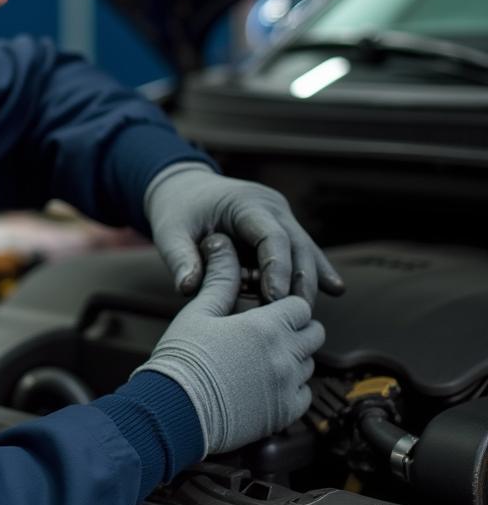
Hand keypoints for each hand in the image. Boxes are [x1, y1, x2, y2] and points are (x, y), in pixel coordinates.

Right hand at [138, 234, 324, 454]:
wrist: (175, 410)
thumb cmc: (183, 359)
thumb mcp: (199, 311)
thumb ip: (221, 279)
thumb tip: (222, 243)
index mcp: (266, 326)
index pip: (300, 306)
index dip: (285, 304)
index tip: (269, 308)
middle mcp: (285, 356)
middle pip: (315, 334)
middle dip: (297, 328)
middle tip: (270, 330)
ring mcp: (287, 387)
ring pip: (310, 364)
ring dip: (294, 357)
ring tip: (263, 357)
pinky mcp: (284, 415)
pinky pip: (304, 395)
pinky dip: (292, 387)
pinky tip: (266, 383)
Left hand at [144, 164, 344, 303]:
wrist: (184, 189)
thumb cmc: (177, 210)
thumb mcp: (170, 232)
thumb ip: (180, 259)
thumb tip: (187, 289)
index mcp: (246, 203)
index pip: (272, 236)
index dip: (278, 268)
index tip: (276, 299)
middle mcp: (271, 207)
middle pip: (297, 245)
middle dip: (299, 281)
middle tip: (296, 315)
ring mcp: (281, 217)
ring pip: (305, 250)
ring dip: (307, 281)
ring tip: (305, 314)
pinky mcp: (282, 229)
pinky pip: (301, 252)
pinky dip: (313, 271)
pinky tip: (335, 289)